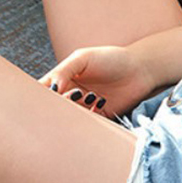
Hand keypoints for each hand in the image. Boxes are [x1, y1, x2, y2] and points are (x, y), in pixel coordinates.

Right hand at [38, 45, 156, 118]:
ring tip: (89, 95)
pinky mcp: (101, 117)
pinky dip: (89, 119)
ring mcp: (86, 106)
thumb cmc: (112, 59)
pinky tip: (99, 103)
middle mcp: (72, 94)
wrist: (141, 69)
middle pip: (55, 107)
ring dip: (76, 110)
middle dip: (59, 105)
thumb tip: (52, 88)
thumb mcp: (83, 58)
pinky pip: (88, 124)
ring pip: (71, 117)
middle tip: (71, 96)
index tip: (44, 97)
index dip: (40, 96)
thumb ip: (64, 71)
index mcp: (64, 78)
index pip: (45, 90)